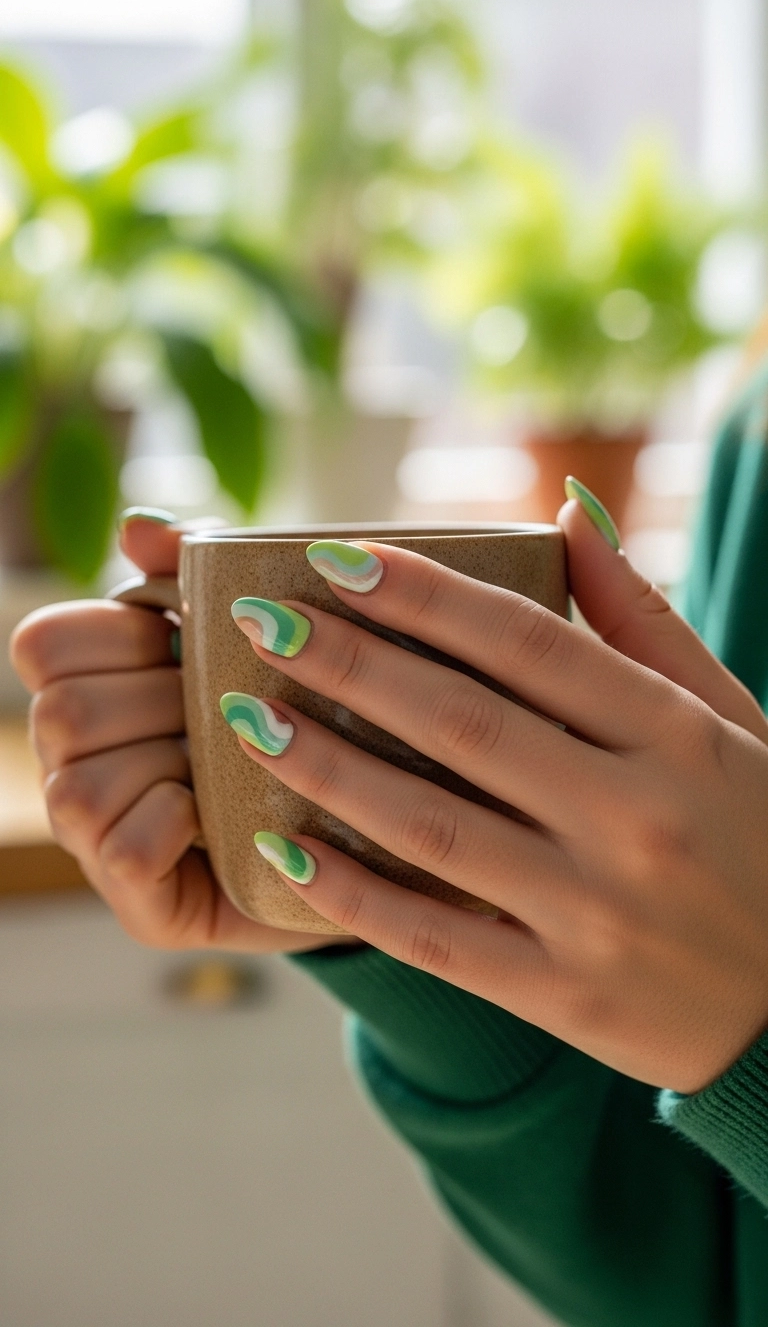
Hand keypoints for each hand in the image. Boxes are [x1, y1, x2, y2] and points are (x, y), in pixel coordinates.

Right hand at [10, 513, 344, 955]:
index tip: (184, 643)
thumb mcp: (255, 628)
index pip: (44, 643)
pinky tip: (221, 818)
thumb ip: (192, 568)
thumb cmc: (306, 711)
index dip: (118, 636)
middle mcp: (75, 765)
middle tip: (227, 711)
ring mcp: (99, 840)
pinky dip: (177, 826)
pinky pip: (121, 851)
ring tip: (228, 766)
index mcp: (92, 688)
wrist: (378, 828)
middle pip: (63, 712)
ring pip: (80, 788)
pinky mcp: (143, 906)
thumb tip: (135, 528)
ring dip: (170, 767)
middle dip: (159, 705)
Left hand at [225, 507, 767, 1091]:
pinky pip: (436, 939)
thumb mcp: (727, 718)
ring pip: (433, 828)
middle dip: (350, 664)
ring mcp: (596, 913)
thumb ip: (645, 618)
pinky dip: (354, 896)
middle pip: (462, 723)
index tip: (335, 558)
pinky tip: (286, 852)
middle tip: (262, 622)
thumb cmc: (758, 835)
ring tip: (249, 720)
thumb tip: (566, 509)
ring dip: (329, 769)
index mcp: (674, 733)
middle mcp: (634, 817)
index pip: (528, 642)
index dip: (423, 595)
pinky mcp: (564, 995)